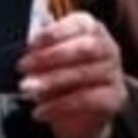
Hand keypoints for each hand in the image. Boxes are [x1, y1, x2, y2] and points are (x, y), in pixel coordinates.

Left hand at [20, 12, 126, 137]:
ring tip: (28, 88)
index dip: (56, 32)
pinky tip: (40, 111)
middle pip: (85, 48)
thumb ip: (42, 51)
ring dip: (51, 81)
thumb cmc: (64, 78)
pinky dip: (59, 105)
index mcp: (93, 31)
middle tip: (23, 66)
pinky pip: (86, 100)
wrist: (83, 113)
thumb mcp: (51, 61)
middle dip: (51, 56)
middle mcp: (109, 48)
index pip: (80, 24)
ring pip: (84, 74)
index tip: (31, 43)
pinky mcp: (114, 98)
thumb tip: (27, 51)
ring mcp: (114, 73)